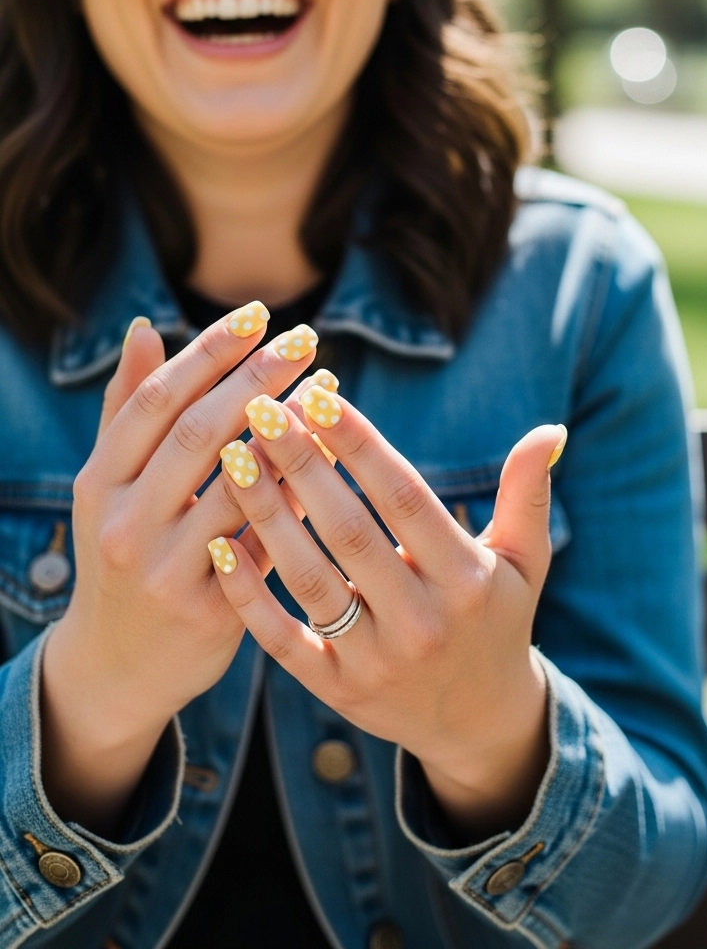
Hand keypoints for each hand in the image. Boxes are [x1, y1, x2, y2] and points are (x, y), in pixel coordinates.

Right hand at [41, 307, 316, 831]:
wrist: (116, 668)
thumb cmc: (125, 551)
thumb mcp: (110, 485)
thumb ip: (127, 408)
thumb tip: (145, 326)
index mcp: (98, 483)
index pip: (155, 400)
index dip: (209, 352)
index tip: (259, 315)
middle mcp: (123, 525)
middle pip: (199, 434)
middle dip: (257, 378)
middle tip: (307, 339)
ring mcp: (165, 572)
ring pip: (238, 487)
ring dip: (288, 431)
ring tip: (327, 387)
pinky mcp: (209, 615)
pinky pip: (268, 543)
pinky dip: (299, 495)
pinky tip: (332, 457)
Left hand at [208, 380, 565, 838]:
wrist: (480, 724)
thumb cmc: (497, 618)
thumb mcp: (523, 561)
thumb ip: (528, 494)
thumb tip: (549, 431)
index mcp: (464, 578)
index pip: (403, 497)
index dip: (359, 444)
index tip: (318, 394)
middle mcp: (421, 621)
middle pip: (348, 531)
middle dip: (302, 466)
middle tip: (260, 409)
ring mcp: (375, 661)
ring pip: (309, 579)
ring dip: (266, 516)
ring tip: (232, 458)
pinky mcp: (337, 691)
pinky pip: (282, 640)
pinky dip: (248, 594)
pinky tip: (219, 544)